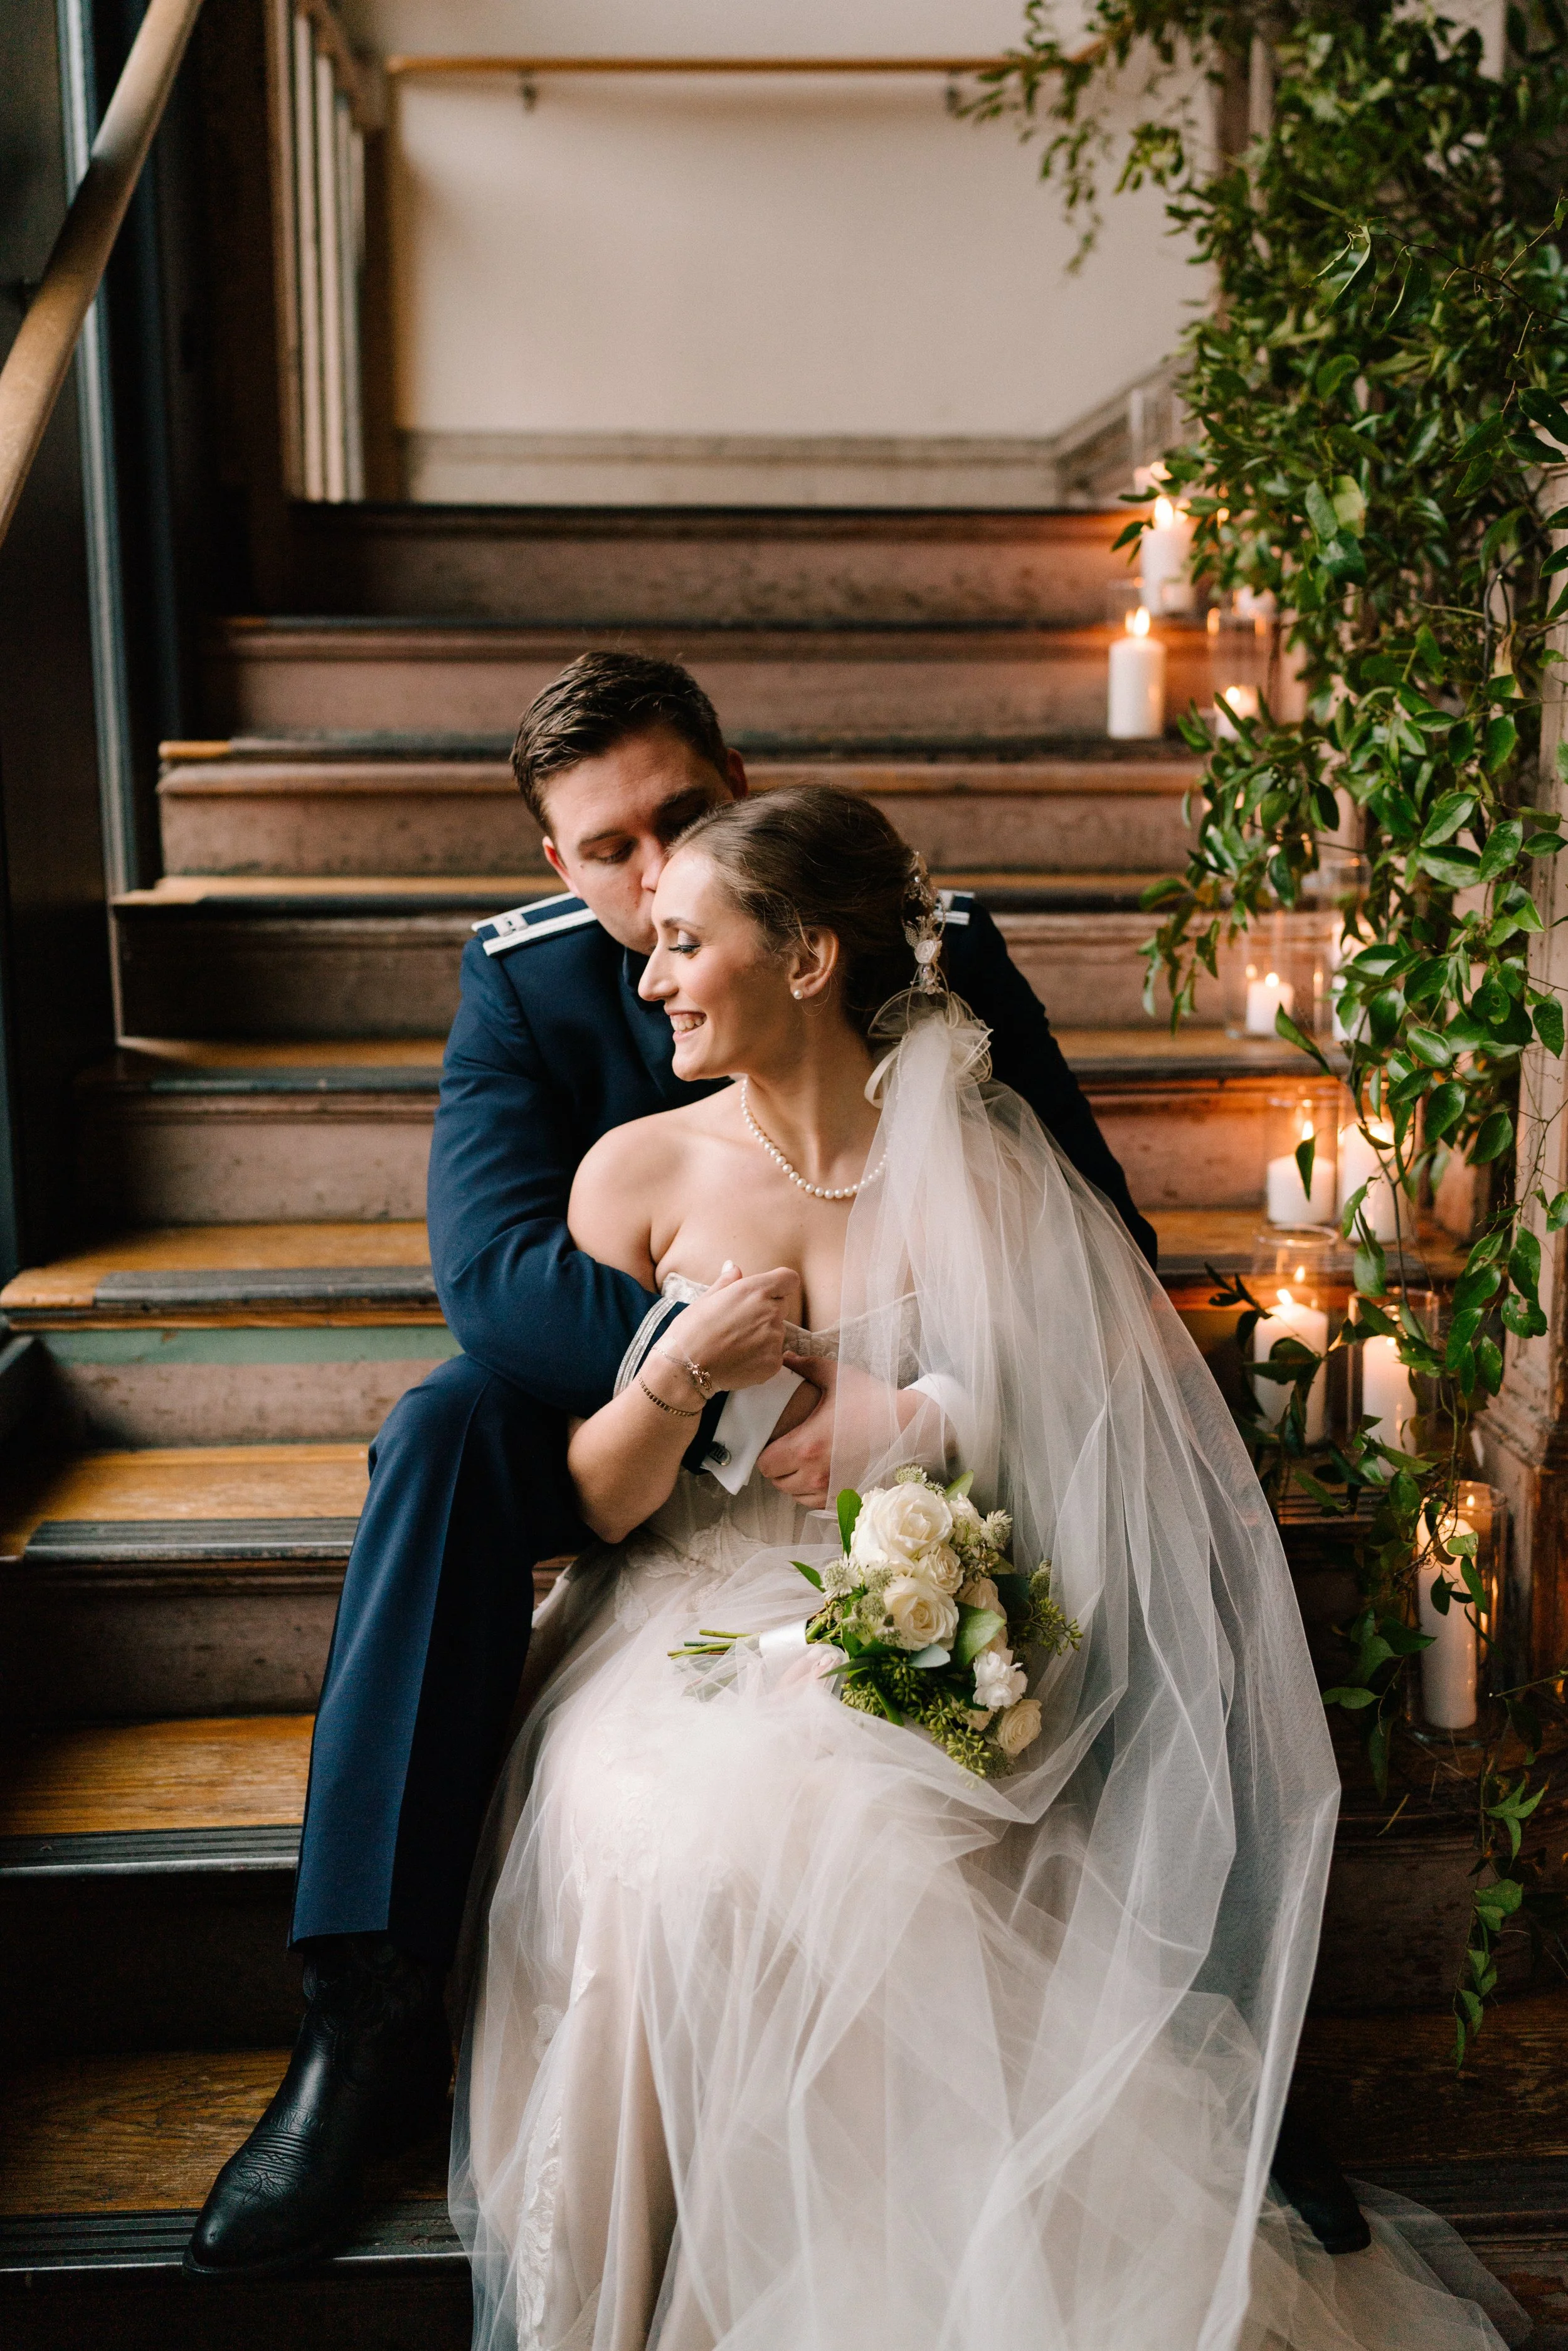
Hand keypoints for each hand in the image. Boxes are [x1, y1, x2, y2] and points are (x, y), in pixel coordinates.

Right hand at [669, 1261, 799, 1392]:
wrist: (685, 1369)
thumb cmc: (691, 1330)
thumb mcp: (706, 1299)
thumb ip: (727, 1282)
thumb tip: (734, 1267)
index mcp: (755, 1291)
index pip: (789, 1279)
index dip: (779, 1285)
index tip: (767, 1292)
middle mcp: (770, 1312)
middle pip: (782, 1305)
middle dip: (767, 1311)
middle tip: (739, 1323)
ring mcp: (774, 1339)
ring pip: (777, 1332)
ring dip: (763, 1335)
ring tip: (735, 1344)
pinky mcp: (774, 1363)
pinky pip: (774, 1355)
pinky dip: (761, 1357)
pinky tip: (738, 1359)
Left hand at [758, 1361, 937, 1507]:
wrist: (908, 1424)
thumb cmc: (871, 1398)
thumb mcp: (837, 1375)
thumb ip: (806, 1366)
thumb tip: (784, 1357)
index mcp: (807, 1445)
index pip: (765, 1464)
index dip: (764, 1453)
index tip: (772, 1442)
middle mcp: (816, 1473)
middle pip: (777, 1482)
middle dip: (777, 1467)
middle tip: (786, 1450)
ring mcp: (832, 1488)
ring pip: (794, 1496)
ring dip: (793, 1481)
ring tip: (802, 1462)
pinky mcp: (847, 1495)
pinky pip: (815, 1503)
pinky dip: (811, 1492)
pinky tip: (818, 1474)